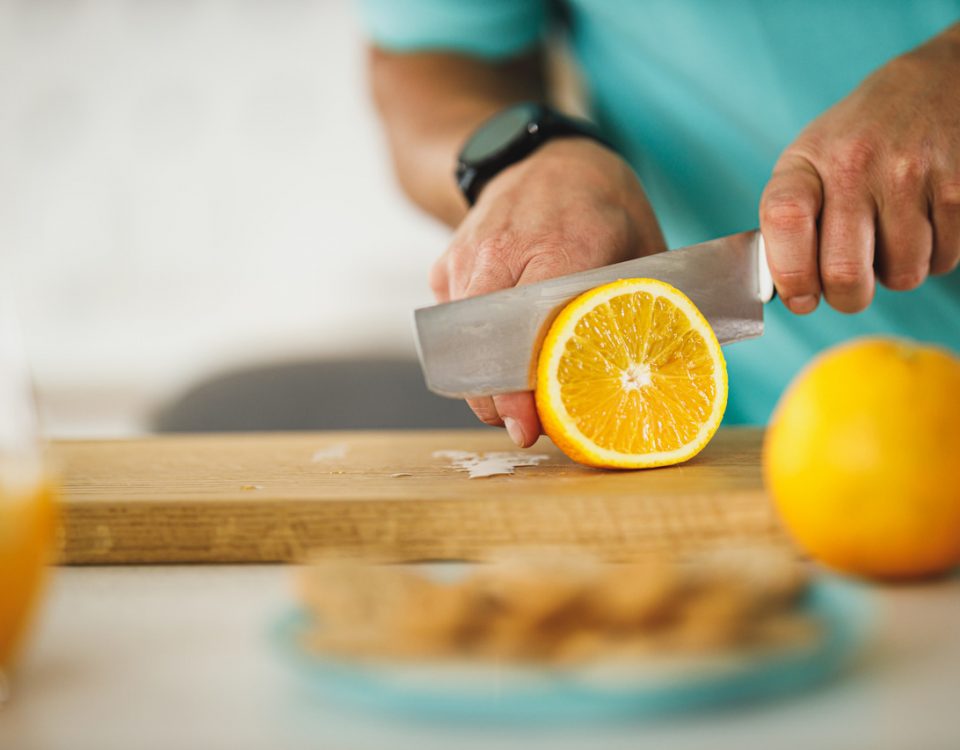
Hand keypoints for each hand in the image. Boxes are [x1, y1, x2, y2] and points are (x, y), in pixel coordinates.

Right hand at [431, 138, 665, 446]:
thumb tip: (676, 370)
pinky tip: (500, 356)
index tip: (525, 425)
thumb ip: (651, 301)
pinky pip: (451, 324)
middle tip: (521, 427)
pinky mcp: (445, 266)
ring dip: (484, 379)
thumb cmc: (601, 202)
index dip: (522, 384)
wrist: (539, 154)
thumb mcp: (643, 242)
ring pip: (461, 341)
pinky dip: (473, 349)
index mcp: (561, 243)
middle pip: (484, 345)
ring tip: (513, 399)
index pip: (531, 328)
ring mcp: (465, 256)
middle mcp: (501, 250)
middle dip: (494, 397)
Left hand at [760, 23, 959, 313]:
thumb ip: (792, 221)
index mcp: (808, 161)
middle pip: (844, 272)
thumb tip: (791, 294)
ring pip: (901, 275)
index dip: (789, 273)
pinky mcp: (958, 189)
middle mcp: (856, 164)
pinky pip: (943, 260)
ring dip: (896, 272)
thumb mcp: (812, 161)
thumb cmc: (860, 139)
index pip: (784, 220)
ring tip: (892, 236)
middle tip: (850, 289)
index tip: (799, 297)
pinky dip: (933, 257)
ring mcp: (911, 175)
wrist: (938, 82)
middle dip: (848, 297)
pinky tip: (924, 222)